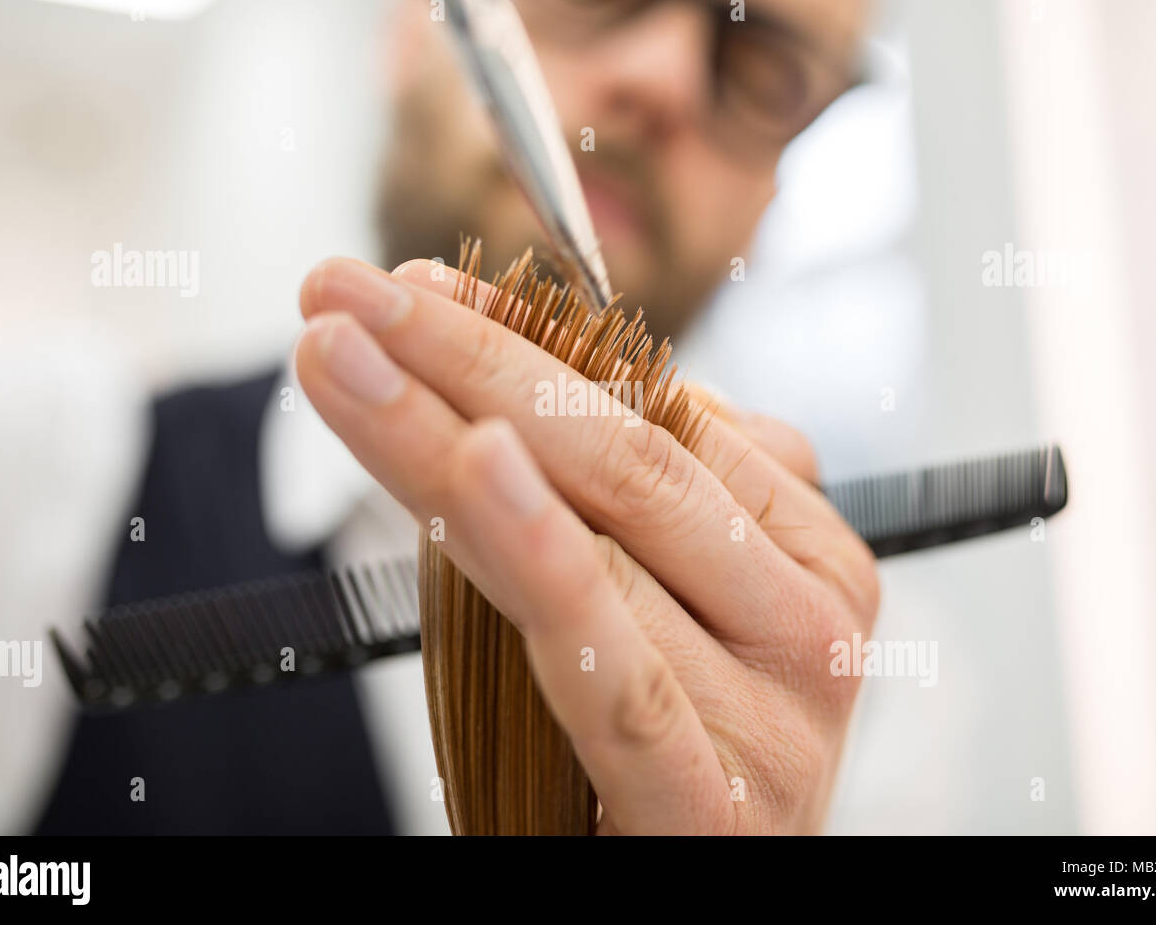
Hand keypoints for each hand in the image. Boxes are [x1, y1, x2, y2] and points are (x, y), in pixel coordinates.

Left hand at [294, 257, 879, 833]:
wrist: (695, 881)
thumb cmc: (664, 749)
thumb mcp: (642, 600)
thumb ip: (597, 496)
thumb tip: (489, 368)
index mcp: (805, 546)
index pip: (651, 409)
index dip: (517, 341)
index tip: (405, 290)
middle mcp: (812, 614)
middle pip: (625, 454)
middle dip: (470, 360)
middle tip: (348, 295)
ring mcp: (781, 712)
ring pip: (605, 538)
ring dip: (450, 432)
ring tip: (343, 360)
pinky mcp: (715, 806)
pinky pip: (616, 670)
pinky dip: (546, 560)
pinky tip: (476, 468)